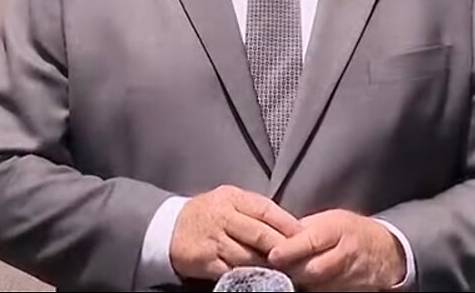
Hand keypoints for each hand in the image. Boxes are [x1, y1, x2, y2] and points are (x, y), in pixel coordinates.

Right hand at [169, 184, 302, 280]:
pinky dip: (248, 275)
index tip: (304, 236)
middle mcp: (223, 216)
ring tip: (284, 270)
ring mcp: (213, 240)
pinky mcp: (206, 261)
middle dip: (281, 248)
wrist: (170, 228)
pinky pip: (232, 271)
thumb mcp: (229, 200)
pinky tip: (260, 277)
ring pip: (248, 256)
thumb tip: (289, 225)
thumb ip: (255, 209)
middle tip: (299, 257)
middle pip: (259, 234)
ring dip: (267, 265)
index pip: (265, 210)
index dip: (287, 224)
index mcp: (232, 198)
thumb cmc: (209, 213)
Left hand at [267, 210, 406, 291]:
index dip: (290, 249)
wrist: (385, 250)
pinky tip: (306, 282)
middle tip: (276, 266)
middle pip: (312, 269)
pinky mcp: (352, 291)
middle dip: (291, 269)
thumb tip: (275, 236)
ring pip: (317, 285)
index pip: (311, 241)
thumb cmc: (351, 231)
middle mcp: (345, 253)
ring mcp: (350, 276)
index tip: (273, 254)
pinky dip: (313, 289)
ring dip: (301, 281)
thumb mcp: (329, 219)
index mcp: (337, 229)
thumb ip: (303, 229)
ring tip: (290, 273)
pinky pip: (326, 292)